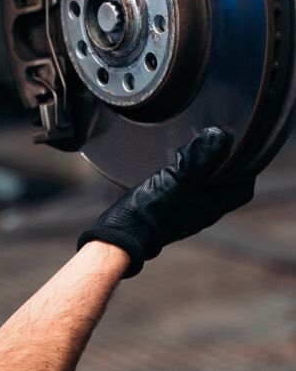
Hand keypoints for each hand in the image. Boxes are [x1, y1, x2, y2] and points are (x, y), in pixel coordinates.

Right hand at [77, 128, 253, 276]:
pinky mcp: (174, 212)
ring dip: (205, 170)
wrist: (124, 235)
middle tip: (214, 143)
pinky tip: (175, 167)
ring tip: (192, 151)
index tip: (237, 147)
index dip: (245, 167)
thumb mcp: (175, 179)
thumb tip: (218, 136)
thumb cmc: (150, 210)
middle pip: (225, 187)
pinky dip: (190, 178)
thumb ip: (198, 158)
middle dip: (225, 165)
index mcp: (212, 206)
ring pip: (207, 189)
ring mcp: (189, 214)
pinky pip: (190, 192)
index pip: (242, 187)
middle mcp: (205, 212)